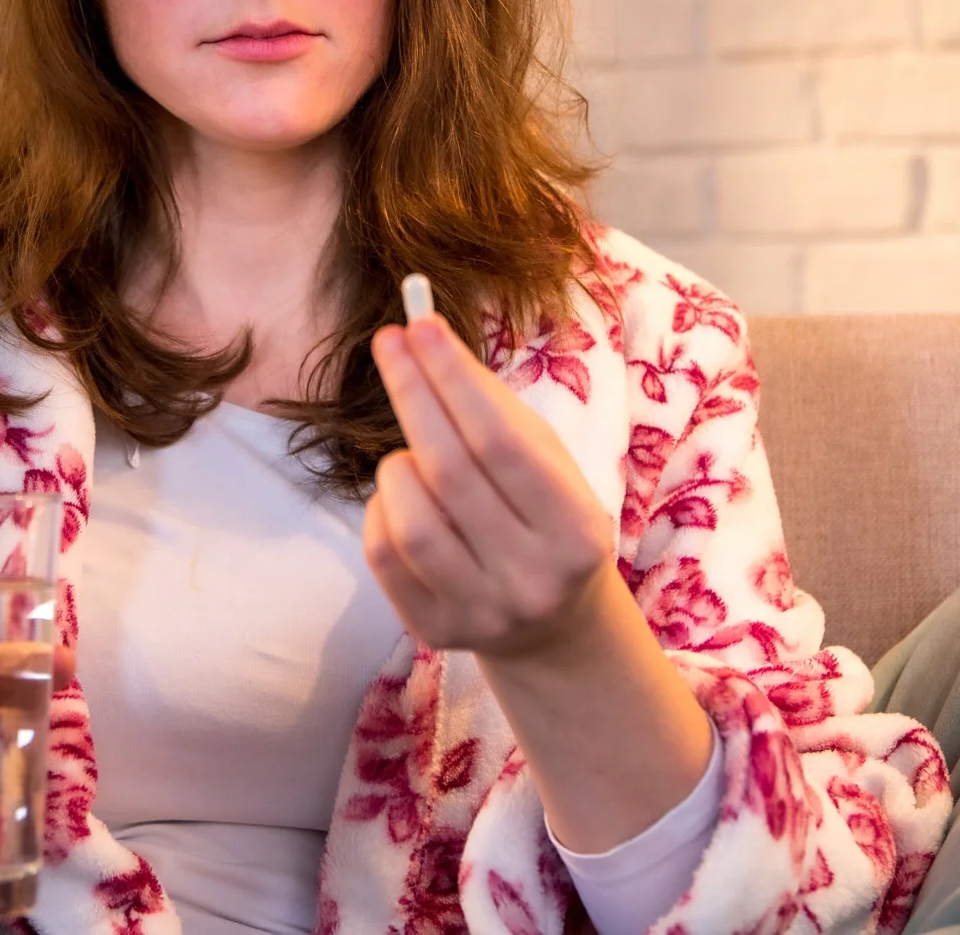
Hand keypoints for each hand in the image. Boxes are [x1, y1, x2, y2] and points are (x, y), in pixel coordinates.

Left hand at [365, 312, 617, 661]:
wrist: (552, 625)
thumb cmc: (542, 515)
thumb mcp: (546, 461)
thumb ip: (491, 404)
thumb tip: (420, 336)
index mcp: (577, 533)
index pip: (501, 442)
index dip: (453, 379)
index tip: (419, 326)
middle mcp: (533, 579)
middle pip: (450, 472)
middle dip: (413, 395)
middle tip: (389, 343)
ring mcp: (483, 614)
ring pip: (409, 518)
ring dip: (398, 464)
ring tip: (412, 454)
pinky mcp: (435, 633)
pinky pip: (382, 554)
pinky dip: (383, 509)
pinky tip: (403, 497)